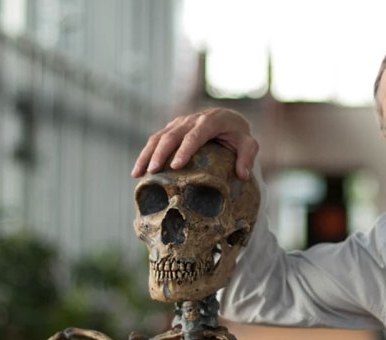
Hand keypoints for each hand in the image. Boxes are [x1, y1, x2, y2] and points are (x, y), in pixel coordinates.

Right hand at [132, 108, 258, 180]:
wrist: (227, 118)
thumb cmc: (238, 134)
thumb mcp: (248, 143)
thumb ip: (247, 156)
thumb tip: (242, 176)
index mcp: (210, 121)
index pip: (195, 135)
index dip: (185, 150)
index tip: (176, 166)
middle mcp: (192, 119)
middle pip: (172, 135)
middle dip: (160, 153)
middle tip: (153, 172)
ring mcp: (179, 123)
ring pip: (159, 137)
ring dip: (146, 154)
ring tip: (137, 174)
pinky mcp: (172, 128)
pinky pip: (156, 139)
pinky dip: (146, 154)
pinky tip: (139, 171)